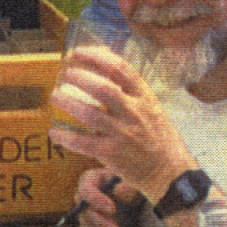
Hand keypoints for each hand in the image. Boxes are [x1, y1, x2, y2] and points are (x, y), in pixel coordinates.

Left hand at [47, 46, 198, 202]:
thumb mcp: (152, 107)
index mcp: (145, 98)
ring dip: (68, 103)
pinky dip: (66, 137)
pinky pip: (83, 143)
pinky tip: (55, 132)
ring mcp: (123, 134)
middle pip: (103, 89)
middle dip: (80, 78)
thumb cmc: (159, 138)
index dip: (97, 57)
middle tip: (65, 73)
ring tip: (55, 96)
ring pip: (90, 114)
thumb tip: (103, 63)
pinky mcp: (112, 154)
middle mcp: (135, 113)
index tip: (78, 52)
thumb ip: (131, 89)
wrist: (171, 174)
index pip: (121, 70)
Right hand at [72, 168, 141, 226]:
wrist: (149, 208)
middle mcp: (87, 197)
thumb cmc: (143, 190)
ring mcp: (88, 214)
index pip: (86, 189)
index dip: (96, 200)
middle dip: (101, 224)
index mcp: (94, 179)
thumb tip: (118, 190)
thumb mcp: (140, 186)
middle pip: (84, 211)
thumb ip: (130, 188)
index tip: (112, 210)